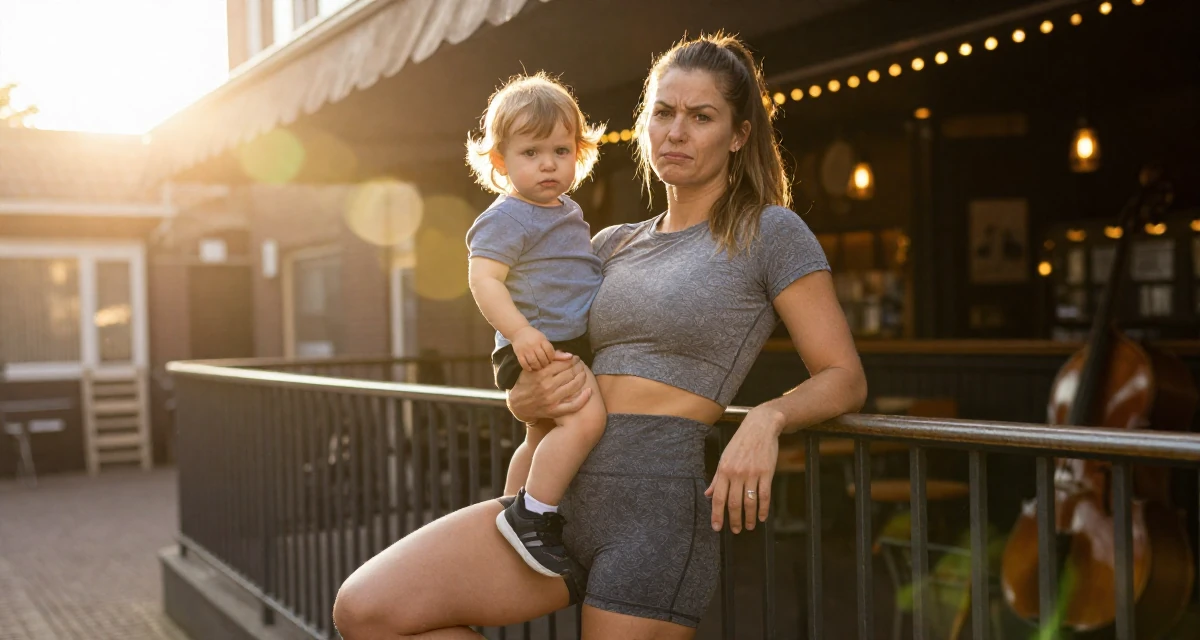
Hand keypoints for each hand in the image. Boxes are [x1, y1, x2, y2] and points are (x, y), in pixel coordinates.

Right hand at [506, 351, 590, 421]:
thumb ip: (550, 360)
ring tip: (583, 374)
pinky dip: (584, 398)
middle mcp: (547, 386)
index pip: (564, 363)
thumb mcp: (533, 368)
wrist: (518, 405)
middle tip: (580, 365)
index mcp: (541, 373)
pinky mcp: (555, 410)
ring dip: (582, 378)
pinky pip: (573, 405)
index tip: (575, 358)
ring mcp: (551, 399)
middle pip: (570, 373)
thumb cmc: (526, 383)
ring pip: (574, 386)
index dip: (572, 359)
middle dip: (578, 367)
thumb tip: (569, 354)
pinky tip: (589, 391)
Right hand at [511, 326, 554, 370]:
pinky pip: (524, 364)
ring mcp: (526, 350)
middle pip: (543, 359)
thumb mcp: (544, 341)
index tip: (550, 360)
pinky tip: (531, 368)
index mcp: (542, 340)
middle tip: (545, 365)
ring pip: (534, 362)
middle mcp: (534, 345)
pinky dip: (528, 367)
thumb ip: (554, 351)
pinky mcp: (519, 354)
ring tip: (538, 367)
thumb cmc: (534, 337)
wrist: (518, 331)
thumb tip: (570, 357)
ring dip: (537, 367)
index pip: (550, 353)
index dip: (551, 358)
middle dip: (545, 364)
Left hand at [705, 406, 783, 532]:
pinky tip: (762, 516)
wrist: (760, 427)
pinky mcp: (766, 473)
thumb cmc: (740, 443)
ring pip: (749, 502)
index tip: (717, 527)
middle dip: (734, 520)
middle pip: (734, 503)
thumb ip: (717, 478)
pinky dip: (763, 508)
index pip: (718, 498)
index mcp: (724, 470)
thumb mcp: (724, 458)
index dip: (717, 515)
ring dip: (749, 517)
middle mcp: (737, 473)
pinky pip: (765, 495)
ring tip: (749, 526)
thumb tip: (708, 494)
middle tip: (736, 530)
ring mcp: (752, 473)